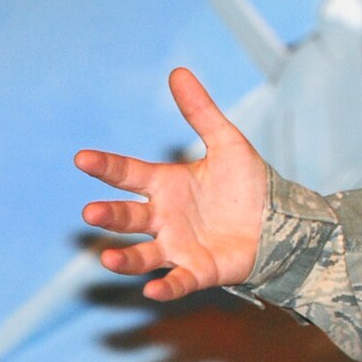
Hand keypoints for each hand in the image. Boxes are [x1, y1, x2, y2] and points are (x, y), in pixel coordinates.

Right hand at [75, 68, 268, 301]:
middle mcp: (164, 218)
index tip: (82, 158)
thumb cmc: (247, 184)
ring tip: (108, 258)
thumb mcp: (226, 143)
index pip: (128, 174)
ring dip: (124, 259)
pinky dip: (165, 287)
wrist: (279, 219)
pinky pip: (177, 281)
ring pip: (142, 255)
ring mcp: (178, 247)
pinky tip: (154, 290)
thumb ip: (201, 111)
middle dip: (109, 216)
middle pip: (128, 217)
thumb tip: (178, 71)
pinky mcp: (198, 270)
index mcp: (166, 185)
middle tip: (90, 212)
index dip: (106, 166)